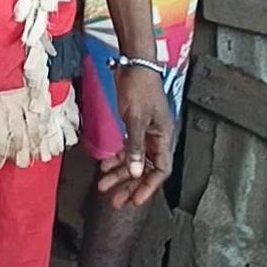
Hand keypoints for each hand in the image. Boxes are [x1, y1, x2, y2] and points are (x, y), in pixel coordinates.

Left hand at [97, 67, 172, 208]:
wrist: (134, 65)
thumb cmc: (140, 88)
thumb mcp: (136, 119)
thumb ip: (135, 147)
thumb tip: (135, 171)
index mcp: (163, 137)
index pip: (160, 170)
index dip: (148, 187)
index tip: (135, 201)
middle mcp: (156, 138)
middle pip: (145, 169)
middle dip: (129, 186)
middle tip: (116, 201)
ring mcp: (145, 132)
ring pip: (133, 160)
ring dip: (119, 174)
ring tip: (103, 186)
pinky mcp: (134, 125)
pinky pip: (127, 148)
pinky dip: (116, 158)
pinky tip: (104, 166)